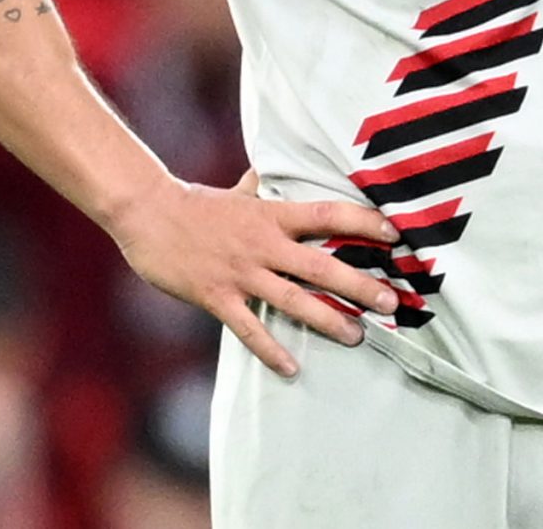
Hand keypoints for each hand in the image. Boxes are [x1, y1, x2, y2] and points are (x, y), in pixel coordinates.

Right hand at [111, 169, 402, 375]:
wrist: (147, 213)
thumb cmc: (192, 203)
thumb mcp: (234, 193)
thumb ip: (254, 189)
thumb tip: (263, 175)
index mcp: (272, 214)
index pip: (328, 214)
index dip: (363, 222)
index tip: (395, 235)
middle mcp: (264, 243)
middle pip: (322, 265)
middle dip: (359, 285)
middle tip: (392, 302)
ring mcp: (242, 272)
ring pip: (294, 299)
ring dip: (328, 320)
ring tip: (358, 336)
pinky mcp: (218, 296)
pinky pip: (249, 328)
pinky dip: (271, 349)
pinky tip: (291, 367)